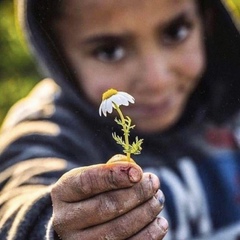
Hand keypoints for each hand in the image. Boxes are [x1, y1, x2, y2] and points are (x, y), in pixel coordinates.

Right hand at [51, 154, 167, 238]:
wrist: (73, 221)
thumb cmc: (88, 193)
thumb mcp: (90, 175)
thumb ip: (110, 170)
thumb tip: (135, 172)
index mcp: (63, 192)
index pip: (88, 182)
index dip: (114, 176)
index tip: (138, 172)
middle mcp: (66, 220)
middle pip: (107, 206)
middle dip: (137, 193)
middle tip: (153, 182)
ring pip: (119, 230)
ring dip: (146, 213)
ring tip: (158, 199)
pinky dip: (149, 236)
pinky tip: (160, 222)